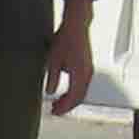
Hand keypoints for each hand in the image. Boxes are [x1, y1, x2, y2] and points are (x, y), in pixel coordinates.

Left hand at [44, 0, 97, 119]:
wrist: (76, 26)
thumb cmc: (65, 40)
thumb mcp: (53, 60)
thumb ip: (52, 78)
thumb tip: (49, 92)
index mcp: (79, 74)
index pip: (73, 98)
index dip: (63, 107)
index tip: (54, 112)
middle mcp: (87, 74)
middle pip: (79, 97)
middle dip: (67, 106)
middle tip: (54, 110)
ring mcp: (89, 71)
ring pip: (82, 92)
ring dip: (70, 99)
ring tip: (57, 102)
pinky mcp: (88, 67)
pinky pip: (83, 85)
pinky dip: (74, 92)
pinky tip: (65, 91)